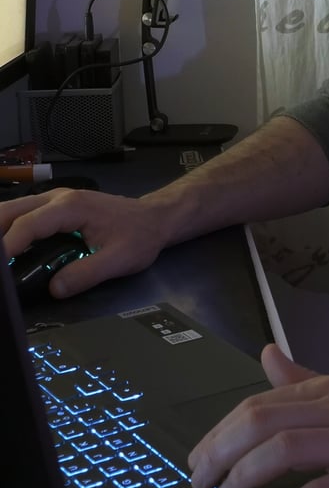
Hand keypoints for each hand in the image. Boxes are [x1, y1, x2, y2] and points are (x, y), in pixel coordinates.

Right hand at [0, 187, 167, 296]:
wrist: (154, 218)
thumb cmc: (140, 235)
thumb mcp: (119, 259)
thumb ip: (86, 274)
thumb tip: (55, 289)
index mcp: (72, 207)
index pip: (28, 224)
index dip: (7, 246)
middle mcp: (58, 198)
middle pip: (11, 210)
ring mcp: (55, 200)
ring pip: (13, 209)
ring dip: (0, 231)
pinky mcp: (54, 208)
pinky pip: (23, 215)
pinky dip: (8, 229)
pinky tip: (7, 251)